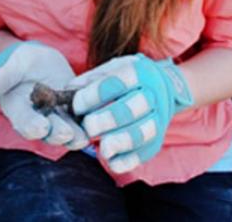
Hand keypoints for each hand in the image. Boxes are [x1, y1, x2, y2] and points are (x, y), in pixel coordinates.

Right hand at [0, 40, 89, 149]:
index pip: (23, 121)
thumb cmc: (19, 63)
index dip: (31, 125)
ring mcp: (57, 116)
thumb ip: (1, 77)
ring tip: (83, 139)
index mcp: (19, 109)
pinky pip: (81, 118)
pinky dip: (88, 123)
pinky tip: (98, 123)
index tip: (39, 128)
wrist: (37, 62)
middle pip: (48, 131)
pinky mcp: (73, 109)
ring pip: (67, 129)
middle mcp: (38, 118)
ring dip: (75, 136)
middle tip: (65, 134)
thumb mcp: (11, 65)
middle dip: (57, 134)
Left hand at [69, 53, 193, 173]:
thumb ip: (89, 80)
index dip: (94, 96)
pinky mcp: (158, 139)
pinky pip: (146, 152)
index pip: (117, 82)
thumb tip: (68, 91)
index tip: (77, 106)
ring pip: (144, 132)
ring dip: (121, 142)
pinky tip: (112, 161)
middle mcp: (153, 94)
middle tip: (89, 127)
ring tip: (104, 149)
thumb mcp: (111, 71)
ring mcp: (159, 118)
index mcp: (140, 73)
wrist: (162, 89)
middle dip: (107, 120)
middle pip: (132, 108)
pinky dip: (129, 160)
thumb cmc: (127, 82)